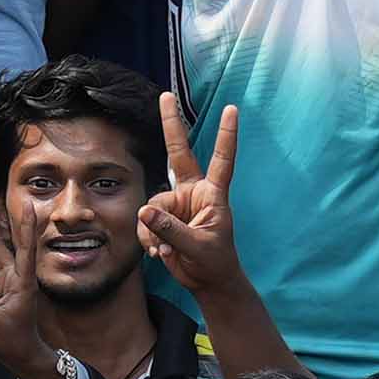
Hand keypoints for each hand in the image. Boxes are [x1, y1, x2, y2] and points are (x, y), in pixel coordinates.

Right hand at [133, 95, 248, 296]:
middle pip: (179, 154)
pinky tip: (159, 253)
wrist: (207, 281)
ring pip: (153, 205)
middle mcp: (194, 193)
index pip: (222, 160)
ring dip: (153, 230)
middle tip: (166, 96)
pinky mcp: (163, 218)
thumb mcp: (197, 247)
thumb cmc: (214, 262)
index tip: (232, 110)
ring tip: (163, 250)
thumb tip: (145, 212)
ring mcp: (177, 204)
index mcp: (213, 195)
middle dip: (171, 125)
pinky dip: (149, 238)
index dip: (226, 136)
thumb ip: (170, 229)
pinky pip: (146, 221)